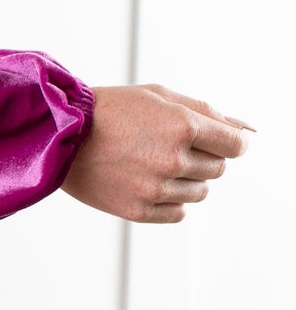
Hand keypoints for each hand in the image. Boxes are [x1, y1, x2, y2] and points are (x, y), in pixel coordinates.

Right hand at [63, 85, 252, 223]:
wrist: (61, 134)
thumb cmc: (111, 110)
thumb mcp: (160, 96)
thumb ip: (209, 112)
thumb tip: (248, 131)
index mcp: (182, 125)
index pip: (235, 145)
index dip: (230, 142)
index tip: (217, 140)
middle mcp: (172, 159)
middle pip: (218, 169)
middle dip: (203, 157)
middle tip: (170, 146)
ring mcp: (155, 188)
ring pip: (200, 192)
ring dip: (187, 179)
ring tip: (155, 163)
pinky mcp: (139, 211)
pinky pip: (179, 212)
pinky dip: (171, 200)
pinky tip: (149, 181)